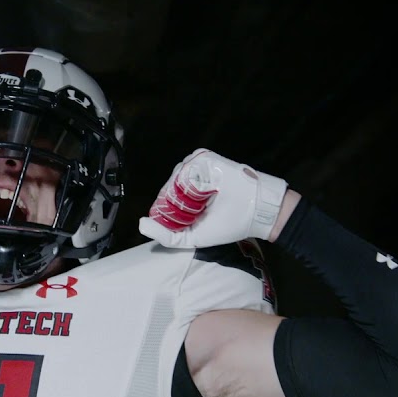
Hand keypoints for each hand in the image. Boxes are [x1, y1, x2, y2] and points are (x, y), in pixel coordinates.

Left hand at [138, 148, 287, 248]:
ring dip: (186, 190)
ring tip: (204, 200)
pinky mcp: (206, 159)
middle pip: (168, 187)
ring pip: (175, 175)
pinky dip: (194, 178)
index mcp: (186, 198)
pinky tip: (206, 189)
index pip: (164, 199)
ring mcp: (198, 168)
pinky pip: (188, 165)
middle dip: (177, 200)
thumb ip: (165, 235)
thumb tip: (141, 224)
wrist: (256, 211)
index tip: (184, 218)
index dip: (168, 209)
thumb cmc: (228, 225)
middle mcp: (190, 181)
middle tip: (198, 210)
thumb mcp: (192, 236)